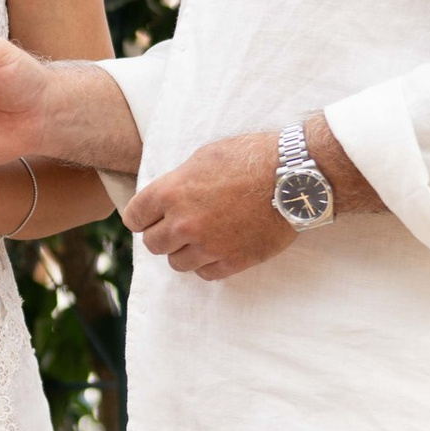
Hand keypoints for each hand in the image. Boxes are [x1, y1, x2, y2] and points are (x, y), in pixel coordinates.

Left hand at [130, 130, 296, 280]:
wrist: (294, 176)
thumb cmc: (252, 157)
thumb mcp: (204, 157)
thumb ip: (179, 181)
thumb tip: (166, 197)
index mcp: (172, 192)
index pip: (135, 217)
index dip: (141, 217)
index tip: (148, 218)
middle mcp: (184, 223)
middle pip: (152, 244)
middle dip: (161, 235)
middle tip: (175, 228)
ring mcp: (208, 245)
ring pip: (177, 263)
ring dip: (184, 252)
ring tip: (199, 239)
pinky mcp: (232, 261)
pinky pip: (206, 274)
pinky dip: (207, 264)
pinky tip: (217, 250)